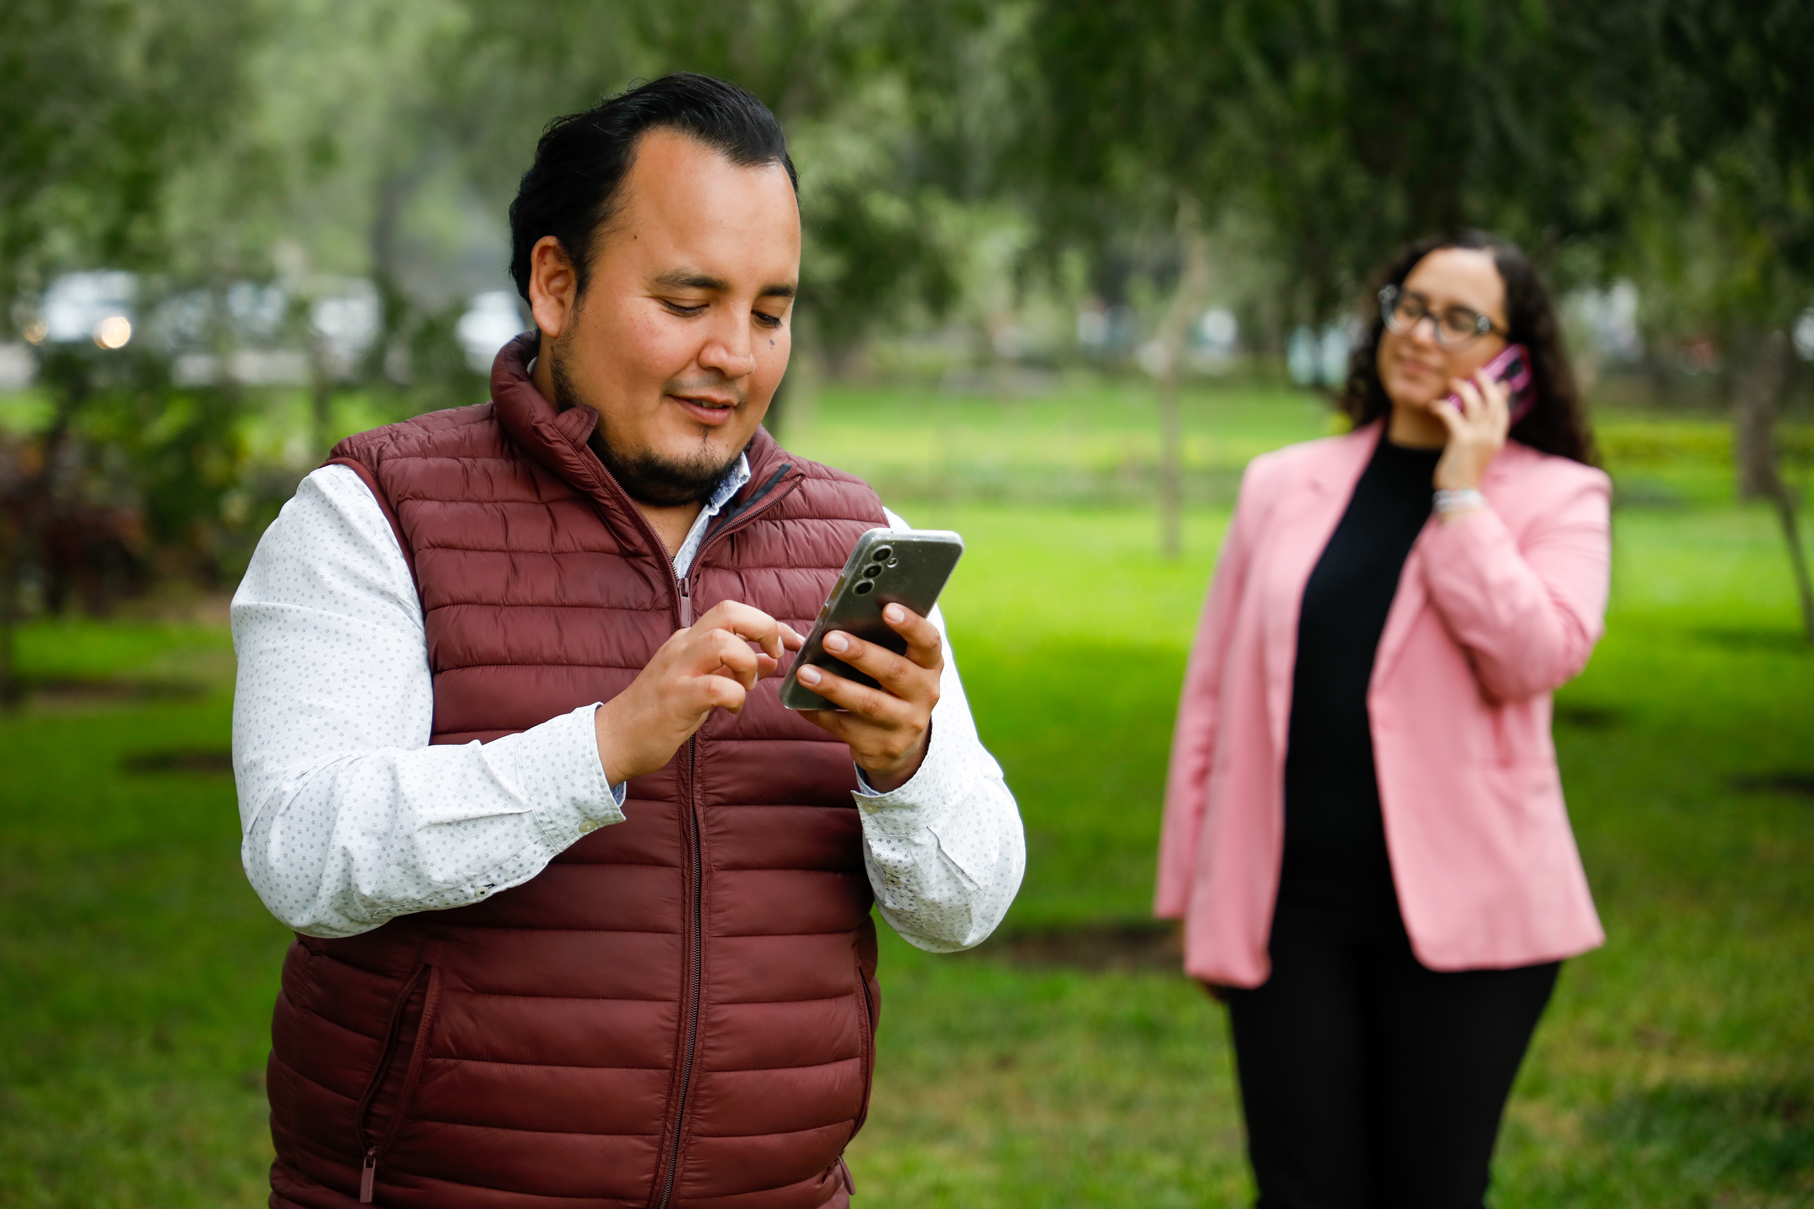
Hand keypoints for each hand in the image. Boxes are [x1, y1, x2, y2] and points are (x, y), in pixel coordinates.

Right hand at [594, 601, 802, 784]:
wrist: (614, 740)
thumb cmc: (660, 714)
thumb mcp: (702, 685)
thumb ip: (735, 669)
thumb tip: (770, 661)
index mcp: (689, 640)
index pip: (734, 612)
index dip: (770, 623)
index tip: (792, 642)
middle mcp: (682, 647)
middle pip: (729, 611)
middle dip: (764, 627)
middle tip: (774, 656)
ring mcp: (676, 671)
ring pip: (721, 641)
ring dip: (747, 662)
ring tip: (746, 686)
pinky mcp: (674, 699)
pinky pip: (714, 686)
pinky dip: (734, 696)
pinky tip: (731, 709)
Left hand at [796, 603, 941, 792]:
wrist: (901, 745)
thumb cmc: (891, 688)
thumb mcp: (901, 666)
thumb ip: (883, 645)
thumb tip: (838, 621)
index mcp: (929, 665)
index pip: (928, 641)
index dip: (911, 624)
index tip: (887, 608)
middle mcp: (924, 694)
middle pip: (894, 671)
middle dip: (860, 653)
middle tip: (830, 639)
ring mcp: (906, 723)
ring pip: (869, 703)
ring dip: (834, 686)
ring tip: (805, 672)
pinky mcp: (883, 747)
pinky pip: (845, 727)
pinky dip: (820, 713)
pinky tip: (800, 702)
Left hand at [1432, 367, 1509, 496]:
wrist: (1460, 494)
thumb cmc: (1464, 473)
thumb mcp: (1478, 452)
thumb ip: (1481, 433)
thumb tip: (1483, 420)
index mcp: (1497, 439)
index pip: (1503, 411)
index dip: (1501, 394)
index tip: (1499, 381)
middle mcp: (1491, 436)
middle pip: (1494, 402)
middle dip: (1486, 383)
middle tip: (1477, 371)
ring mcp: (1479, 438)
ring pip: (1476, 404)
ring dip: (1464, 389)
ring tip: (1453, 381)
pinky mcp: (1462, 441)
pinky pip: (1453, 415)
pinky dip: (1443, 406)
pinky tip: (1434, 405)